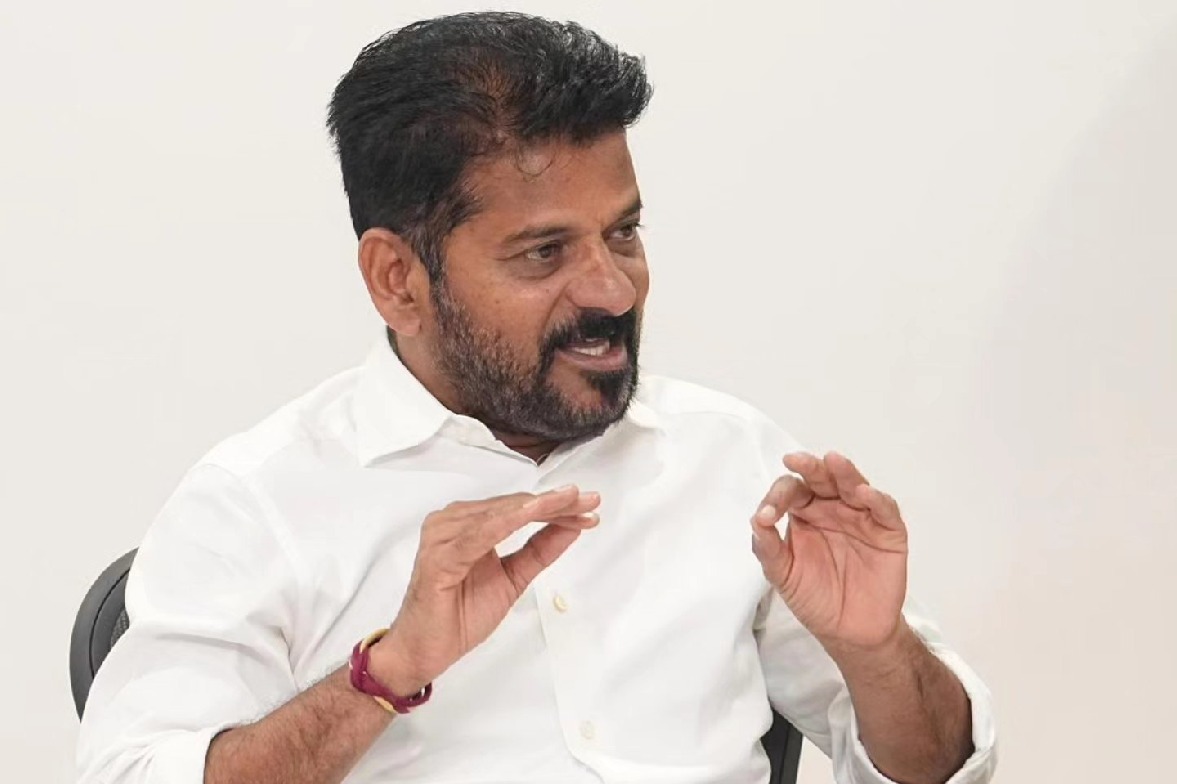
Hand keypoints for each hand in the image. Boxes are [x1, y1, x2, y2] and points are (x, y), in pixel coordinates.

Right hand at [371, 486, 599, 693]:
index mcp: (470, 524)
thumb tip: (571, 527)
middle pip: (513, 505)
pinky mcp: (438, 556)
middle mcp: (453, 522)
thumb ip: (539, 551)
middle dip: (554, 504)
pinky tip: (531, 512)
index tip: (591, 506)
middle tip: (590, 500)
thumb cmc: (459, 615)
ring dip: (538, 507)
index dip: (557, 506)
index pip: (519, 507)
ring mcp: (443, 536)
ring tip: (570, 503)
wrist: (425, 651)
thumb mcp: (513, 579)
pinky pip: (477, 535)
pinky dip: (505, 521)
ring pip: (500, 513)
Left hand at [750, 452, 908, 651]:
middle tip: (796, 460)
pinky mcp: (888, 532)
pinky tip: (864, 494)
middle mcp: (832, 508)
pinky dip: (876, 500)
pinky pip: (884, 510)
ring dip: (844, 472)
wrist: (850, 632)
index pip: (791, 491)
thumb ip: (768, 548)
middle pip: (822, 479)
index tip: (766, 515)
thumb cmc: (815, 598)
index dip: (777, 497)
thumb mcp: (783, 575)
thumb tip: (756, 519)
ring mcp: (862, 517)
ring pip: (854, 486)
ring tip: (832, 461)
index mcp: (805, 513)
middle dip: (810, 467)